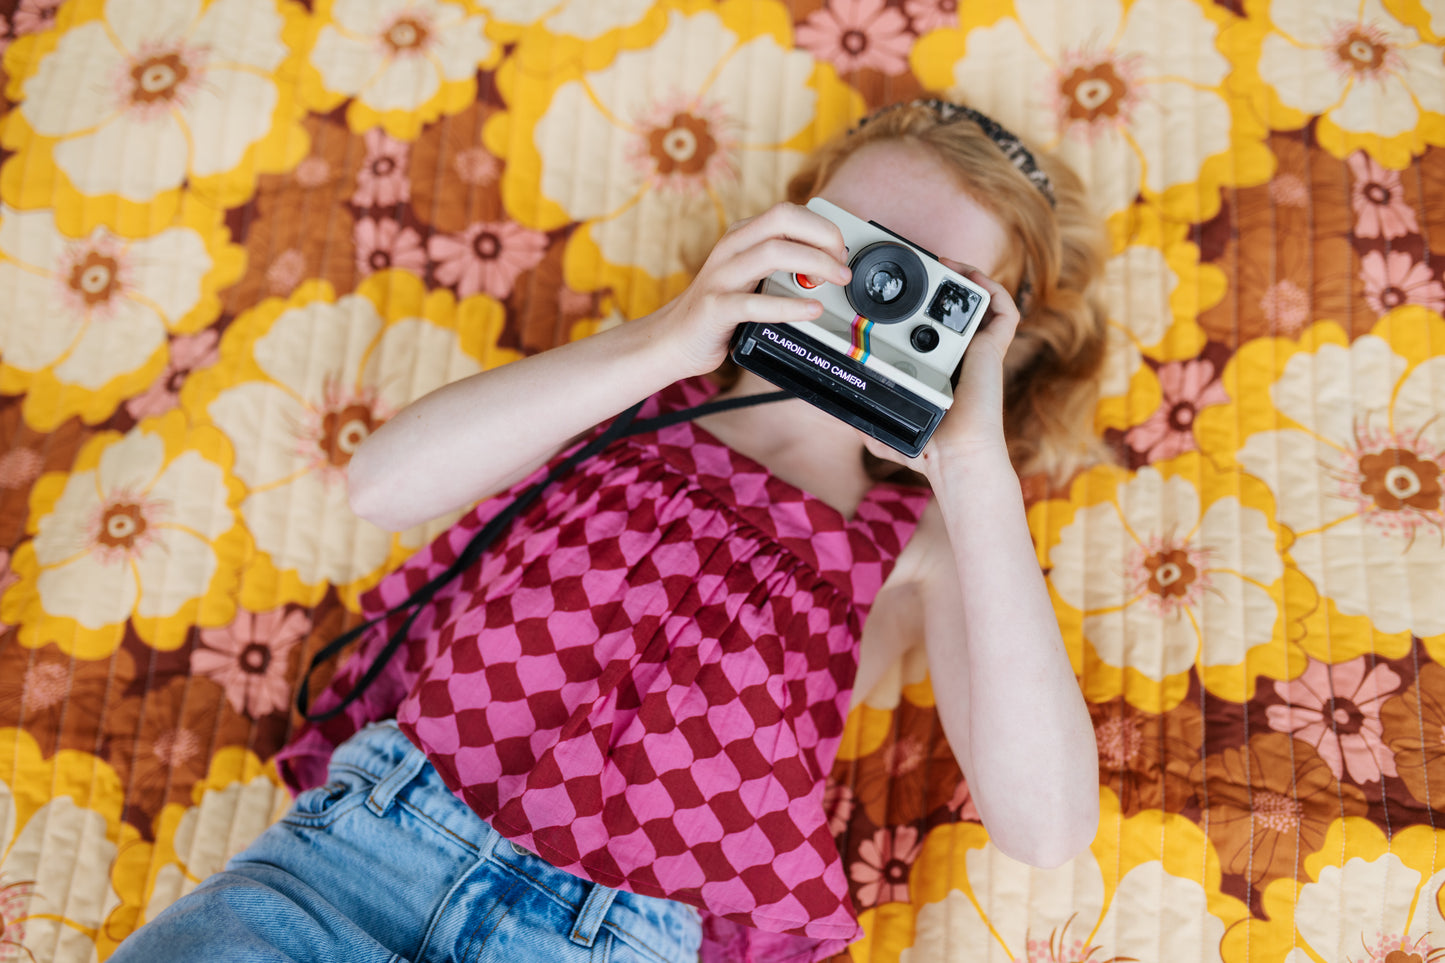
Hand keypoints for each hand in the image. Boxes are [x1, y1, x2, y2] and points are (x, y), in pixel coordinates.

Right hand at [655, 203, 851, 377]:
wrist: (671, 340)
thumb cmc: (719, 310)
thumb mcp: (750, 276)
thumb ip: (781, 265)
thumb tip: (831, 266)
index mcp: (741, 236)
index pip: (788, 212)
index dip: (822, 227)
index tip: (840, 252)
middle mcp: (731, 249)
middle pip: (783, 220)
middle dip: (822, 236)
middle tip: (842, 264)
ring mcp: (721, 277)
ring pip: (772, 253)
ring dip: (814, 264)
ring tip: (837, 282)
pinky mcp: (715, 309)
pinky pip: (755, 303)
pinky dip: (790, 306)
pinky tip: (813, 310)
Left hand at [861, 262, 1020, 478]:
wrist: (953, 453)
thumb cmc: (928, 449)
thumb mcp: (887, 432)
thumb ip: (869, 424)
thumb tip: (848, 420)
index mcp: (940, 368)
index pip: (934, 328)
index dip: (923, 305)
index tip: (900, 291)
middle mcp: (962, 356)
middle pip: (955, 309)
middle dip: (940, 283)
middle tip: (919, 268)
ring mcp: (980, 351)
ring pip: (980, 304)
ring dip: (964, 278)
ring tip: (942, 263)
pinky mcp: (995, 349)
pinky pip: (1004, 311)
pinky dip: (991, 289)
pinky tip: (971, 277)